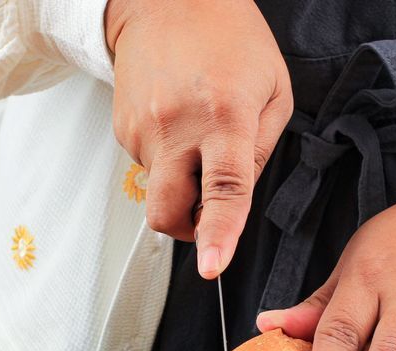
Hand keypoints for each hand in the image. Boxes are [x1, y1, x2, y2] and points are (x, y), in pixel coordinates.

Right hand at [105, 0, 291, 277]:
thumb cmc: (230, 38)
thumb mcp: (273, 89)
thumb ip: (261, 151)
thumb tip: (237, 200)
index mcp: (224, 115)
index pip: (223, 189)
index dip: (218, 234)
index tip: (212, 267)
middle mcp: (176, 125)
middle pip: (168, 211)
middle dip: (189, 229)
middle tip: (208, 208)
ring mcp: (142, 129)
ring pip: (160, 191)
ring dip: (181, 183)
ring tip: (197, 135)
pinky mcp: (122, 130)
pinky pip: (147, 168)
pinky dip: (167, 161)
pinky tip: (178, 124)